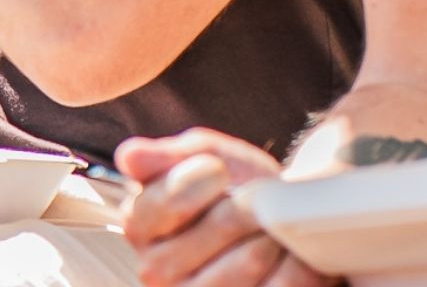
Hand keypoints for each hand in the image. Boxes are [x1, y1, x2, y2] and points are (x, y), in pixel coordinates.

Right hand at [117, 130, 331, 286]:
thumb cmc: (236, 189)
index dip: (204, 177)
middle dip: (250, 205)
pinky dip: (296, 267)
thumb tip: (129, 157)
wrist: (276, 223)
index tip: (220, 170)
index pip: (168, 200)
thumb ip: (166, 156)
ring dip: (274, 235)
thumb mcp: (202, 156)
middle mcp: (156, 270)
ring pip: (249, 261)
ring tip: (274, 227)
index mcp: (139, 226)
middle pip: (219, 227)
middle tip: (260, 200)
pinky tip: (290, 253)